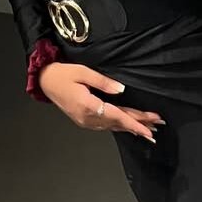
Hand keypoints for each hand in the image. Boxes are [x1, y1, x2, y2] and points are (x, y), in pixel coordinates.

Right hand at [38, 62, 163, 141]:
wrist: (45, 81)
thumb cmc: (63, 74)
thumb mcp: (83, 72)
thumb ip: (104, 82)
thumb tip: (121, 89)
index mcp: (88, 106)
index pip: (117, 116)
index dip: (135, 123)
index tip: (149, 128)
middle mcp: (88, 118)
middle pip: (118, 123)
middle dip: (138, 125)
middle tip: (156, 126)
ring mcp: (85, 121)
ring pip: (113, 126)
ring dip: (130, 126)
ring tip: (147, 127)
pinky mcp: (84, 120)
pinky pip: (105, 125)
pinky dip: (119, 125)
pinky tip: (127, 125)